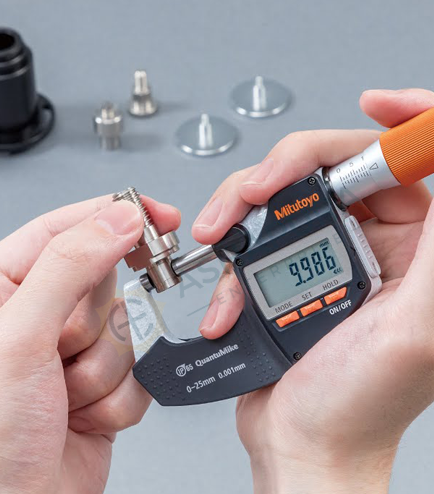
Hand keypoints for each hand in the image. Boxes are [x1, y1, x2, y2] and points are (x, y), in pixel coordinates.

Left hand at [0, 196, 179, 493]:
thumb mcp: (19, 340)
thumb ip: (70, 268)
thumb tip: (116, 221)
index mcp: (3, 290)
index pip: (65, 230)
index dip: (114, 218)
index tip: (157, 215)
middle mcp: (38, 319)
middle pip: (106, 283)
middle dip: (96, 322)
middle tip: (68, 345)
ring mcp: (72, 354)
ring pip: (127, 331)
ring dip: (103, 371)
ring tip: (63, 396)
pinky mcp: (102, 387)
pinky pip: (140, 373)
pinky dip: (118, 400)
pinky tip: (81, 417)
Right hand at [192, 89, 433, 492]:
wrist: (304, 446)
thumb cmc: (361, 406)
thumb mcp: (417, 329)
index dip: (414, 119)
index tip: (374, 104)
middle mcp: (407, 250)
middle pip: (360, 163)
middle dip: (301, 163)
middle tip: (261, 188)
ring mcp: (358, 254)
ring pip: (310, 188)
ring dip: (259, 198)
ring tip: (227, 226)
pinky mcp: (316, 266)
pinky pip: (279, 225)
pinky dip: (246, 240)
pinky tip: (234, 274)